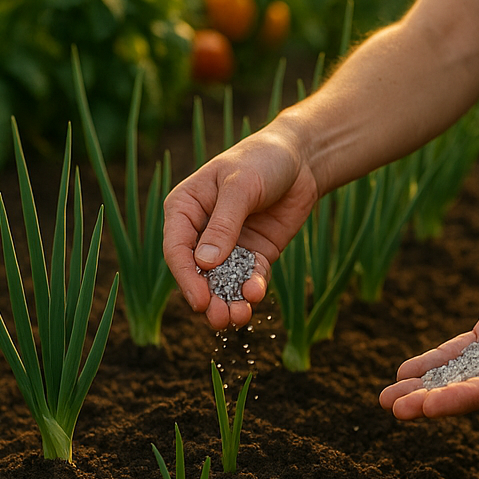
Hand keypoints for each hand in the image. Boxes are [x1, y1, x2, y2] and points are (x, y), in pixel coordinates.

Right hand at [163, 125, 319, 328]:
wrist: (301, 160)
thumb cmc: (261, 160)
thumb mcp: (240, 187)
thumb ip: (224, 224)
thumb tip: (204, 263)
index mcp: (185, 208)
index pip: (176, 248)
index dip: (185, 277)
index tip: (200, 300)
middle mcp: (201, 230)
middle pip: (197, 273)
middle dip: (208, 298)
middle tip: (221, 319)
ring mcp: (229, 245)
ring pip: (222, 281)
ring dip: (229, 301)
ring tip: (240, 317)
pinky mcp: (254, 253)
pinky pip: (249, 277)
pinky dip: (252, 288)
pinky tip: (257, 293)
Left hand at [379, 240, 478, 418]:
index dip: (457, 400)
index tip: (424, 407)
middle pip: (470, 390)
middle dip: (430, 399)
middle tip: (391, 406)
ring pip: (460, 374)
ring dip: (426, 385)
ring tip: (388, 397)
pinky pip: (461, 352)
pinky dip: (435, 361)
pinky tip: (408, 371)